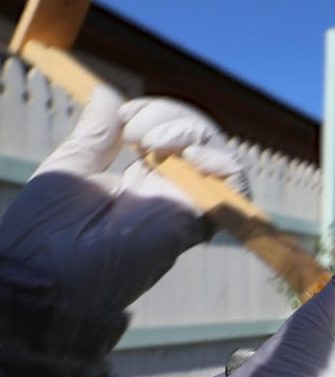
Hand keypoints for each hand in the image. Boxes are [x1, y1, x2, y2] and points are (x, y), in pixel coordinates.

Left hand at [0, 87, 246, 311]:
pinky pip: (233, 187)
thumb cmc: (47, 229)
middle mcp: (168, 191)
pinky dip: (222, 162)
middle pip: (198, 138)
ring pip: (218, 154)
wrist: (49, 272)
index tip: (123, 114)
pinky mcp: (197, 220)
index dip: (154, 112)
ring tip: (152, 141)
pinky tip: (189, 155)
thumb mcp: (73, 165)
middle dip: (173, 116)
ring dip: (193, 132)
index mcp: (139, 178)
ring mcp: (185, 205)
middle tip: (134, 129)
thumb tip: (108, 93)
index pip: (170, 132)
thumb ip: (97, 132)